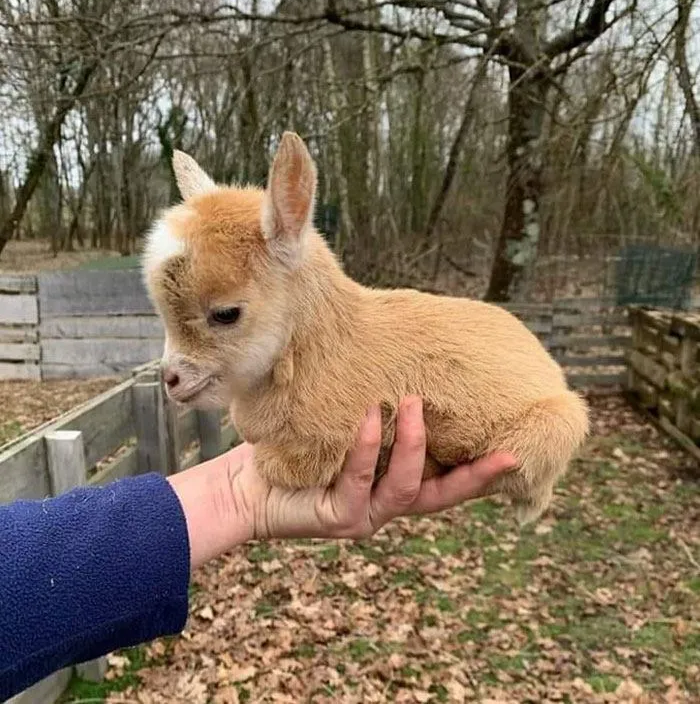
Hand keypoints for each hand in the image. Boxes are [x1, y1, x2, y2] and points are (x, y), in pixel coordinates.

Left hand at [168, 396, 516, 568]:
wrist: (248, 483)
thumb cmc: (301, 449)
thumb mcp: (348, 427)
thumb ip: (378, 413)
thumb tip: (402, 362)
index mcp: (395, 486)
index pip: (449, 481)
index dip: (482, 470)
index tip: (514, 450)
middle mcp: (387, 505)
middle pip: (443, 496)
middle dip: (475, 476)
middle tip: (504, 451)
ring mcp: (365, 515)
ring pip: (406, 488)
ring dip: (414, 445)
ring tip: (415, 404)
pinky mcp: (338, 517)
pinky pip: (359, 481)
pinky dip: (366, 448)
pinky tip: (368, 418)